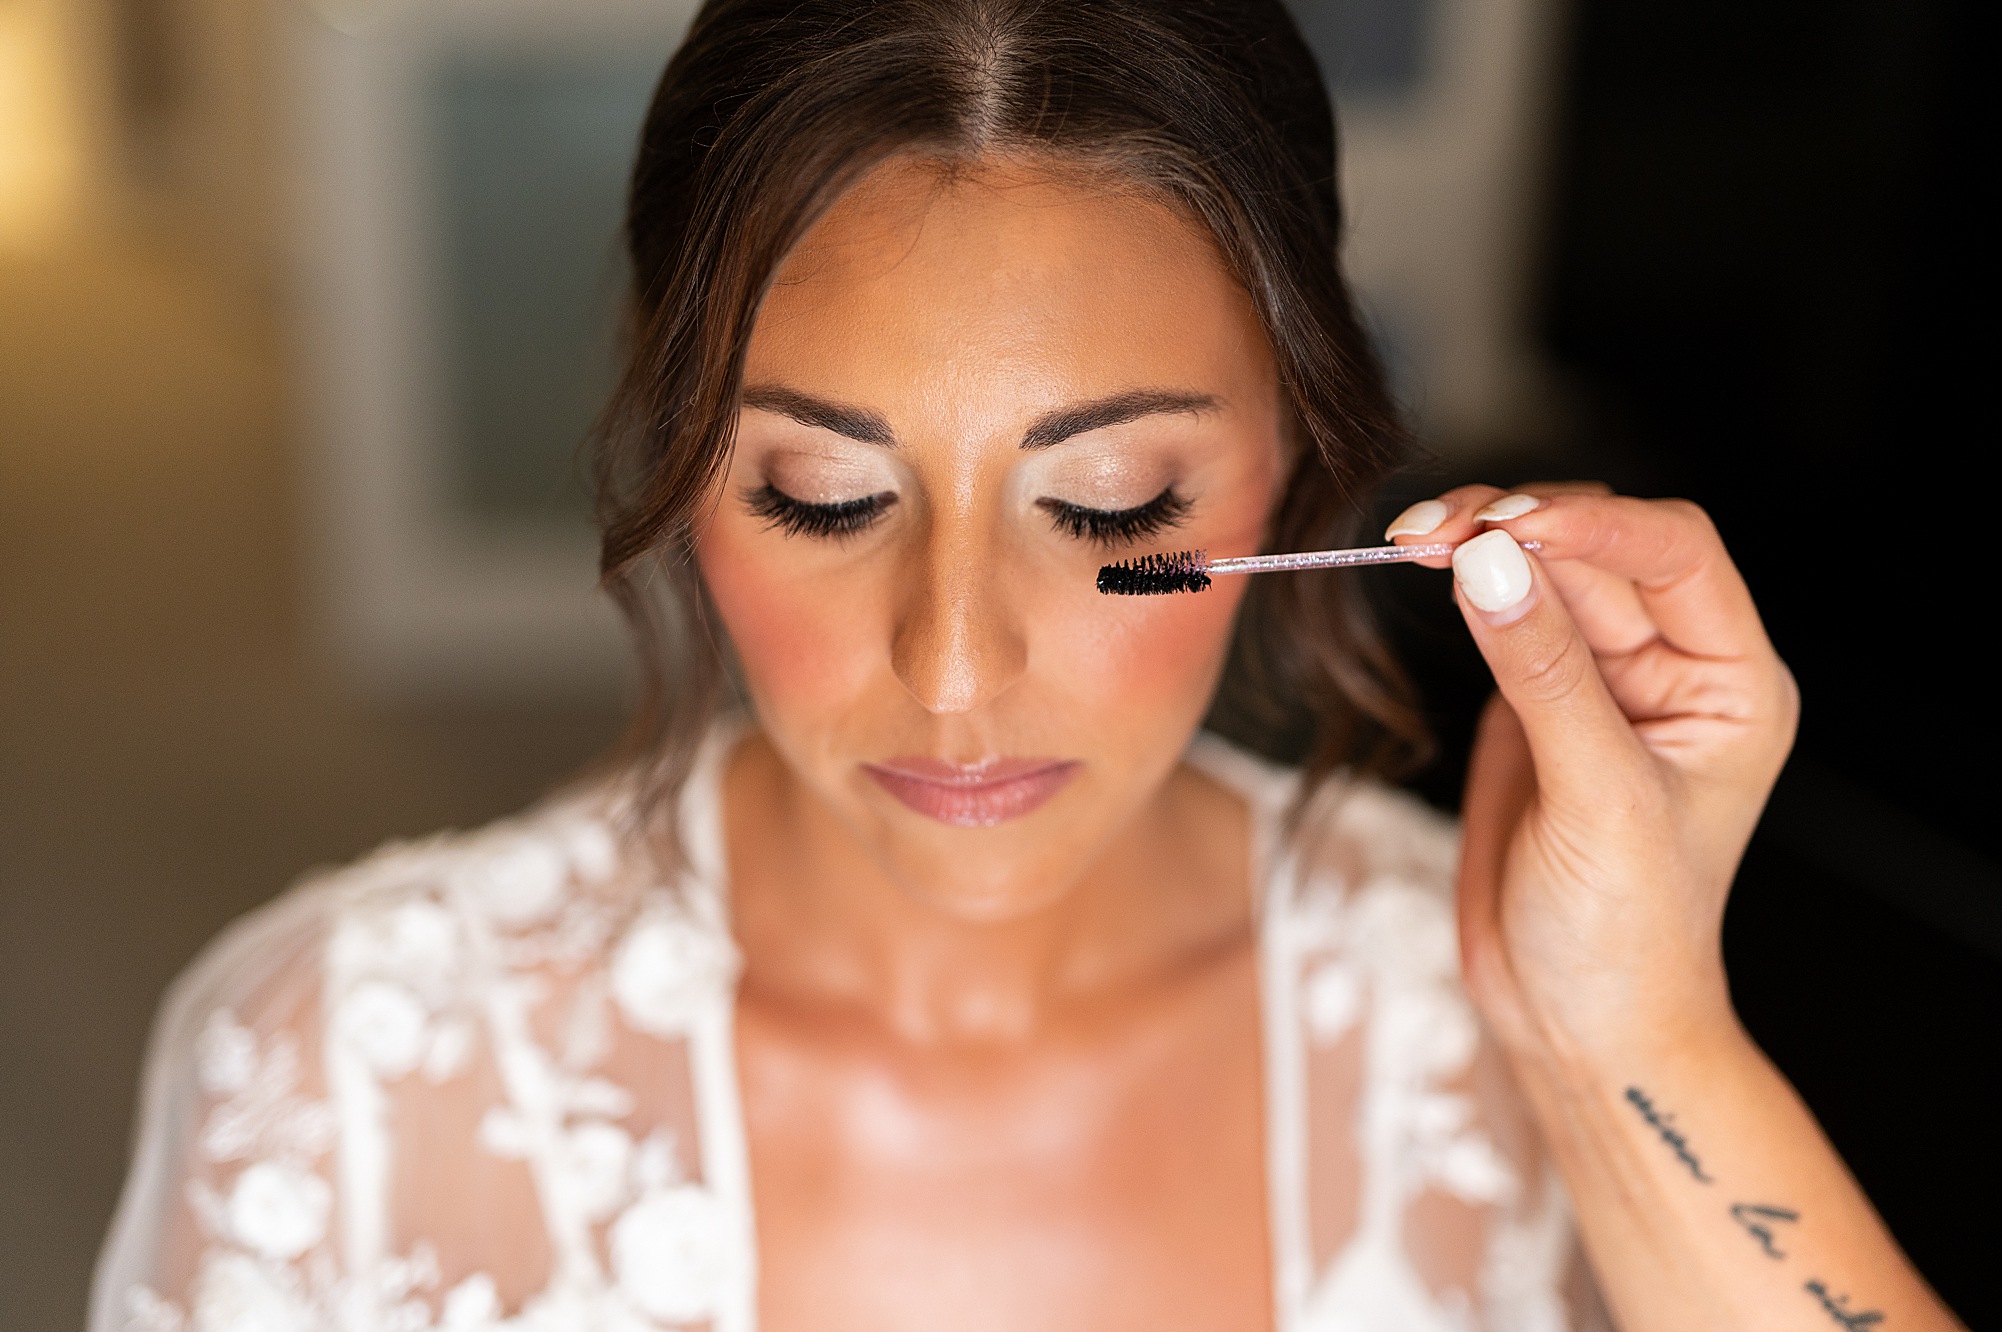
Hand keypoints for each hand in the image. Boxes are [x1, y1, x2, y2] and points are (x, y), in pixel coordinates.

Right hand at [1388, 485, 1798, 1060]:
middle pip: (1598, 548)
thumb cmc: (1626, 935)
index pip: (1673, 554)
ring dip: (1478, 543)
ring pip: (1542, 570)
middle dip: (1516, 525)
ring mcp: (1597, 680)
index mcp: (1730, 683)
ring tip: (1411, 542)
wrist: (1573, 1021)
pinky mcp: (1529, 700)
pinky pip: (1499, 614)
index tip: (1508, 525)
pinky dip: (1460, 584)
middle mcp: (1670, 667)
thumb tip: (1488, 564)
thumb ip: (1545, 675)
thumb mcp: (1597, 801)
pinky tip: (1422, 568)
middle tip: (1432, 534)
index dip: (1591, 525)